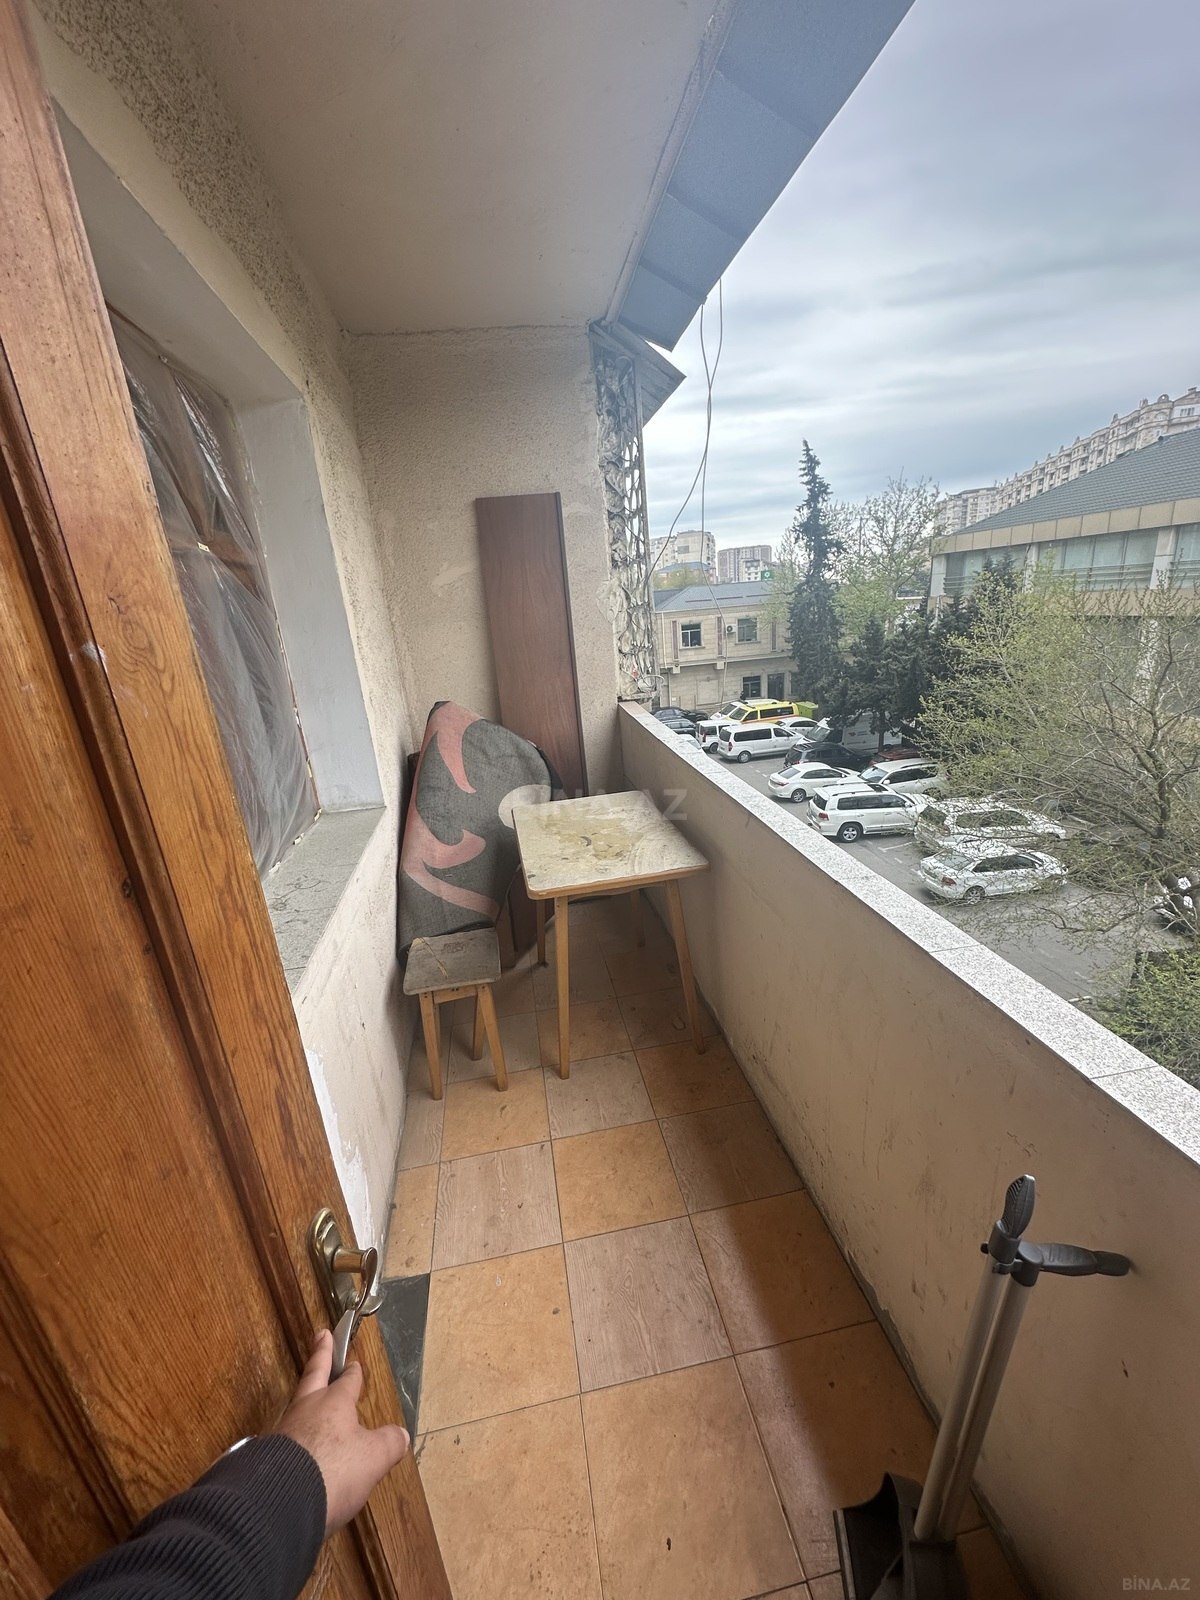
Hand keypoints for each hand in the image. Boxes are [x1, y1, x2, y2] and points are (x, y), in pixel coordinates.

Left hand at [271, 1328, 409, 1533]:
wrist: (280, 1501)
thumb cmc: (333, 1470)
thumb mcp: (374, 1458)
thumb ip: (389, 1443)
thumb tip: (401, 1435)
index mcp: (334, 1403)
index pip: (347, 1381)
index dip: (353, 1372)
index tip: (354, 1363)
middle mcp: (307, 1411)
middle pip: (314, 1376)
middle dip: (320, 1356)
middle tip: (321, 1336)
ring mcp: (284, 1433)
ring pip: (298, 1406)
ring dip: (306, 1399)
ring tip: (311, 1400)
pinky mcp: (268, 1457)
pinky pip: (287, 1437)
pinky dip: (296, 1435)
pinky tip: (299, 1447)